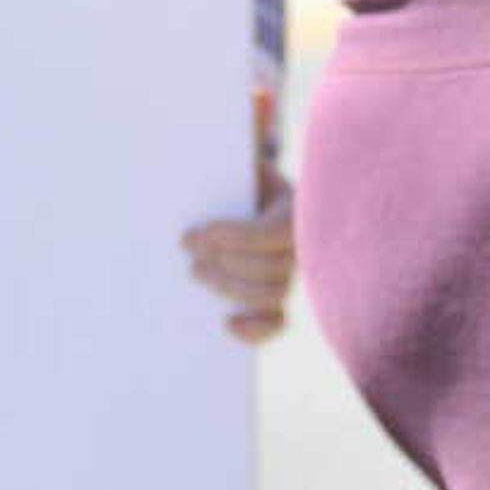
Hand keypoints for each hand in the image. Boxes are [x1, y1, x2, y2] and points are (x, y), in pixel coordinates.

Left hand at [182, 172, 293, 345]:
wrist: (246, 194)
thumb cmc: (239, 178)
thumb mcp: (241, 166)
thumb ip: (234, 168)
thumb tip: (202, 159)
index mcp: (296, 211)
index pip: (273, 234)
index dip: (237, 237)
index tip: (199, 232)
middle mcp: (301, 248)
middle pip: (272, 270)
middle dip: (225, 262)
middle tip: (188, 250)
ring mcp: (292, 276)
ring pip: (272, 295)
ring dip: (230, 288)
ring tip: (195, 271)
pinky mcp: (278, 300)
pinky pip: (278, 322)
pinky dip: (256, 330)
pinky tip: (228, 323)